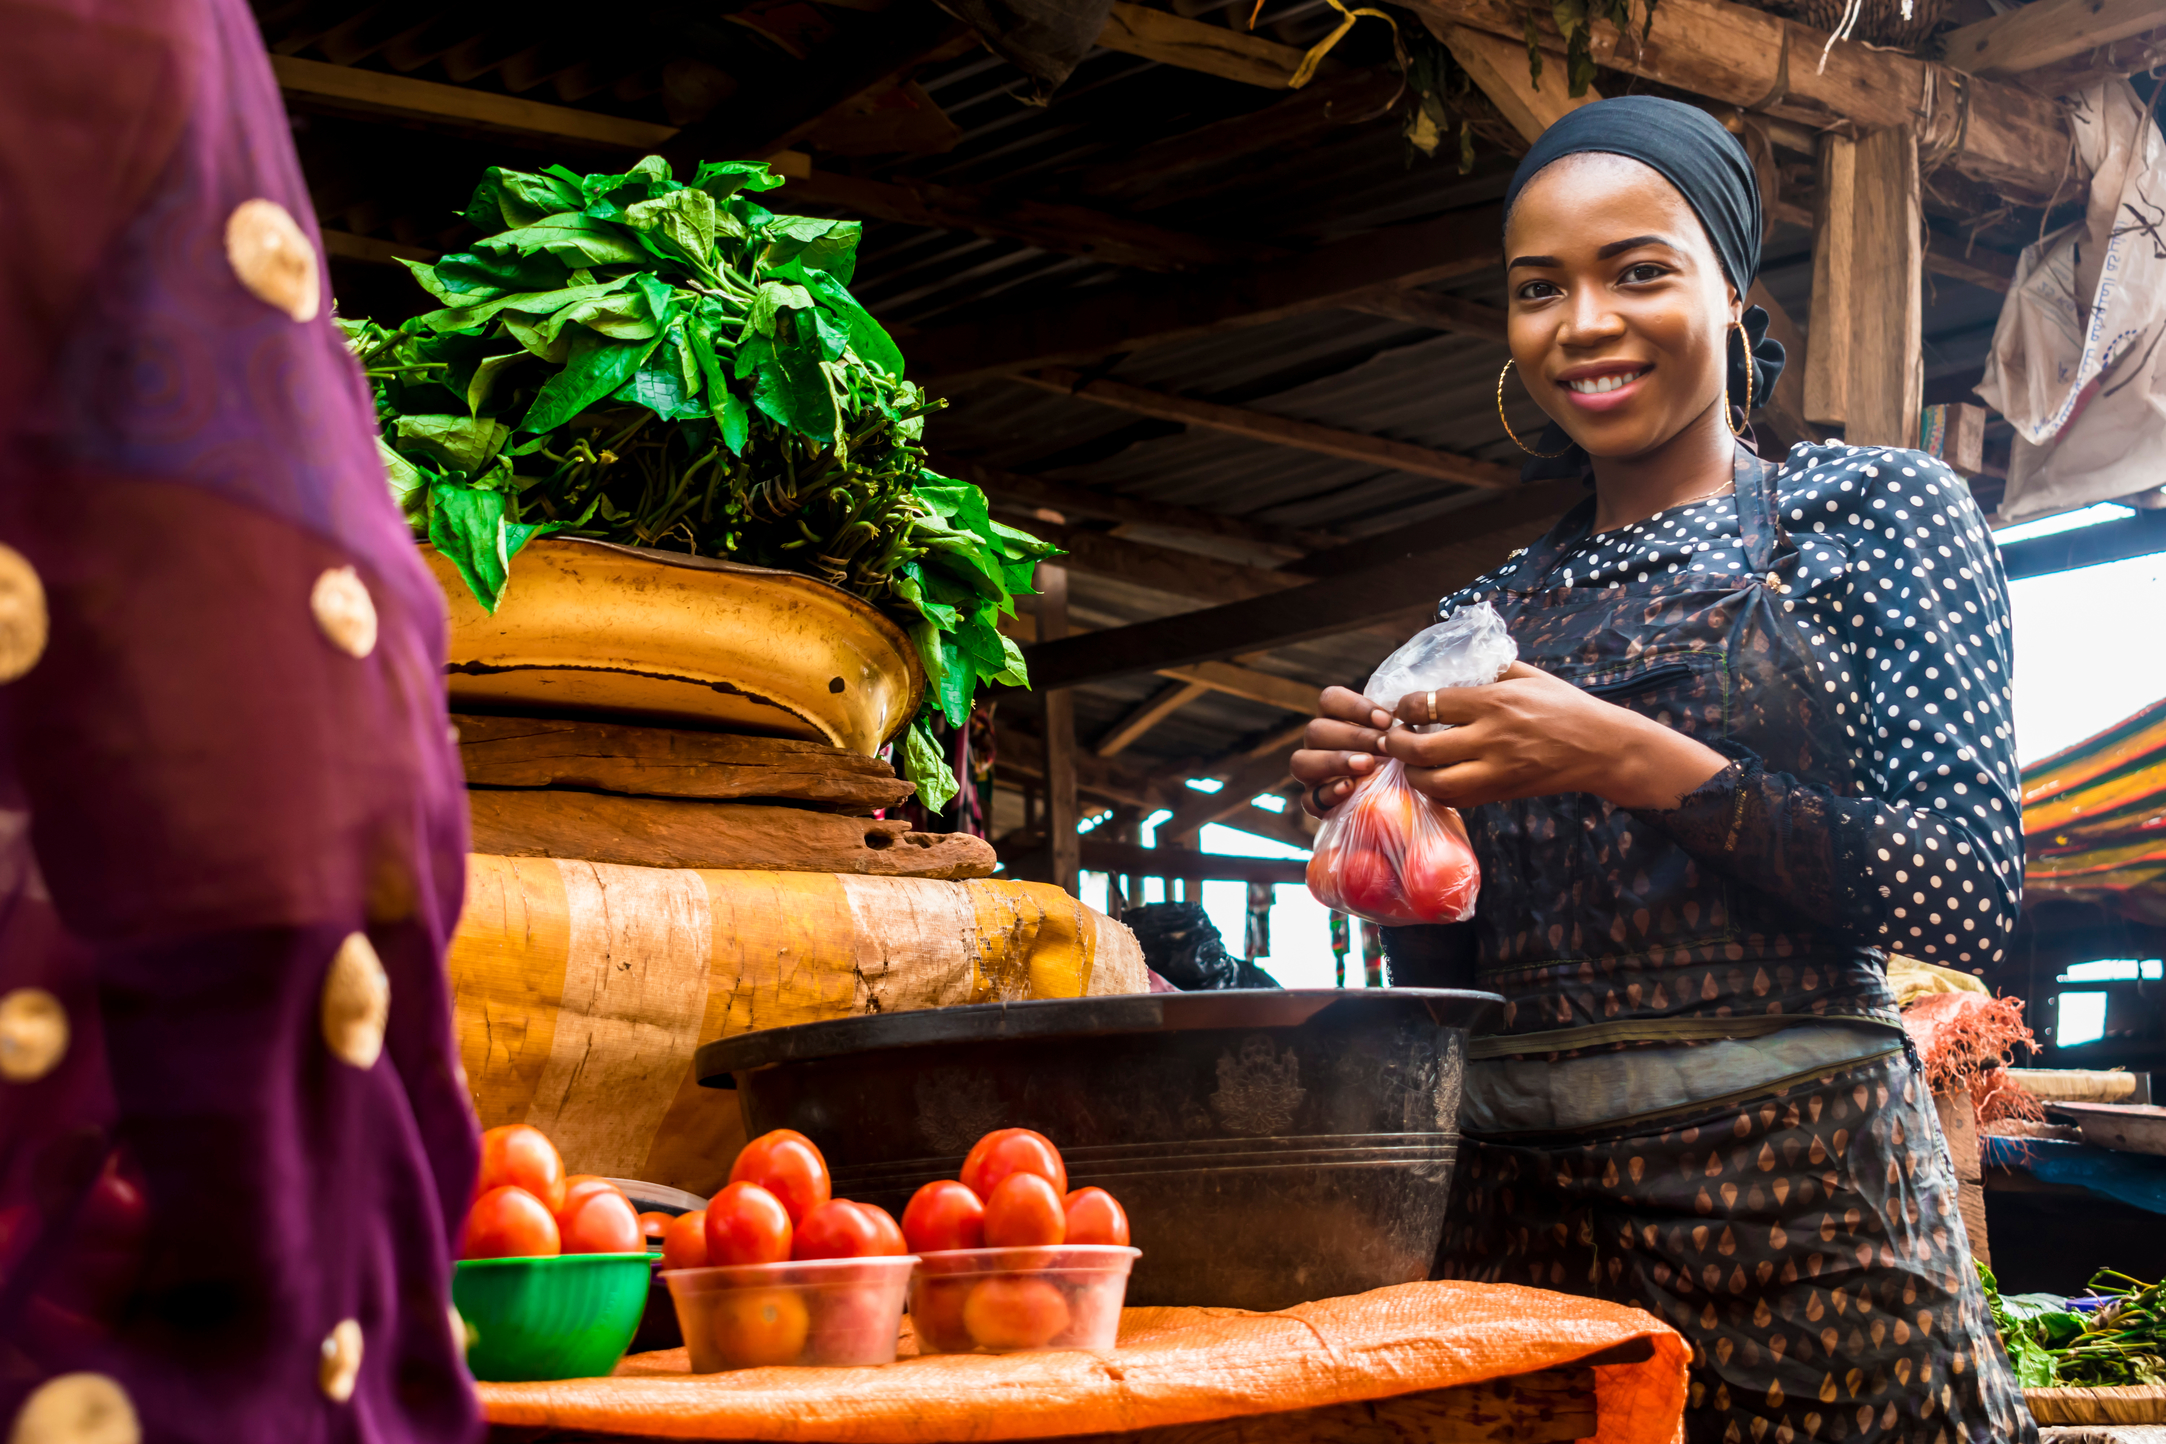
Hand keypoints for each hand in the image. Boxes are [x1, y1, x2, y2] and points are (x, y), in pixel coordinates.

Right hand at [1289, 686, 1393, 817]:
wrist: (1398, 804)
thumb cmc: (1401, 763)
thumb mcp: (1402, 741)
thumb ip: (1400, 728)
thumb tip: (1408, 716)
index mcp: (1334, 720)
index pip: (1329, 700)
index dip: (1355, 706)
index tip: (1387, 720)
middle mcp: (1317, 745)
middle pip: (1315, 730)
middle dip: (1354, 736)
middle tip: (1385, 746)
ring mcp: (1311, 775)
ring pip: (1301, 761)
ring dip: (1336, 760)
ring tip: (1368, 765)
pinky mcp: (1313, 803)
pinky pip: (1308, 799)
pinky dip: (1328, 792)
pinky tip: (1351, 788)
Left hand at [1379, 662, 1728, 810]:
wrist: (1602, 748)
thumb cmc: (1565, 706)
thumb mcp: (1528, 675)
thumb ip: (1487, 669)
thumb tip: (1446, 666)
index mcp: (1495, 701)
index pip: (1430, 704)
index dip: (1405, 708)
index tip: (1402, 708)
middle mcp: (1492, 737)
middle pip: (1422, 749)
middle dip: (1395, 745)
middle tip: (1392, 737)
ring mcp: (1496, 770)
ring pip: (1435, 783)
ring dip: (1412, 773)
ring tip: (1410, 761)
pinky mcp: (1502, 792)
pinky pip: (1457, 799)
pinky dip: (1437, 791)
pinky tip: (1434, 777)